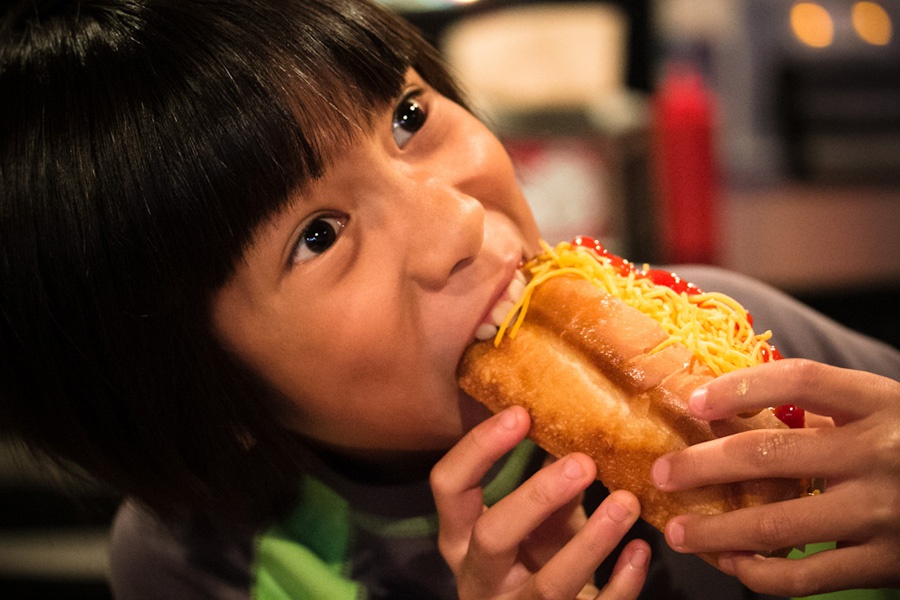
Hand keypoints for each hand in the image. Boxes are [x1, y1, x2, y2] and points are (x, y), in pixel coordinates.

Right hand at [431, 406, 649, 598]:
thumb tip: (577, 431)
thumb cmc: (535, 564)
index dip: (478, 448)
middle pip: (492, 535)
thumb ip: (547, 491)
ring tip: (627, 502)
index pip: (449, 486)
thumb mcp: (534, 528)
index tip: (520, 414)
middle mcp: (478, 578)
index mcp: (460, 538)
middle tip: (583, 462)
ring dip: (592, 541)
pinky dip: (621, 583)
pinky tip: (640, 549)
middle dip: (537, 497)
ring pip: (549, 585)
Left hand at [650, 358, 899, 595]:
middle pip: (773, 454)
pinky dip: (762, 574)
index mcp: (881, 403)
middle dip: (704, 465)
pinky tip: (733, 565)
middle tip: (662, 474)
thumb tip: (737, 402)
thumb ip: (830, 407)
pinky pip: (809, 575)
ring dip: (718, 531)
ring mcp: (883, 513)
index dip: (741, 387)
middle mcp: (880, 455)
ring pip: (780, 524)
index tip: (693, 402)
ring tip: (678, 531)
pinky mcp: (887, 564)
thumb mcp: (887, 410)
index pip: (802, 380)